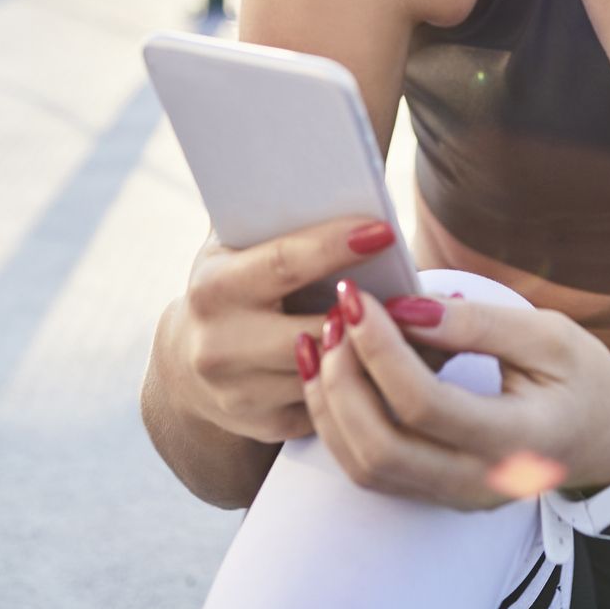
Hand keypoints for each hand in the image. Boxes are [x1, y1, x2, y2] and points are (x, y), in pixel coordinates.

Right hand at [167, 214, 404, 445]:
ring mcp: (239, 392)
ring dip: (378, 354)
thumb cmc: (233, 286)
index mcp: (214, 287)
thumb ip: (276, 222)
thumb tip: (343, 182)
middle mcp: (218, 344)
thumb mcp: (235, 249)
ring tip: (425, 327)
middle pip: (315, 330)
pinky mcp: (263, 426)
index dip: (336, 246)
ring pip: (328, 373)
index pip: (283, 263)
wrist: (184, 363)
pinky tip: (399, 365)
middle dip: (370, 313)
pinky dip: (366, 386)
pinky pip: (330, 407)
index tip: (383, 231)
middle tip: (423, 293)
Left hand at [300, 280, 609, 510]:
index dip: (382, 349)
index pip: (426, 405)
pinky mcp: (433, 494)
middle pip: (382, 447)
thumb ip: (479, 324)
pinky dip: (338, 422)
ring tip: (325, 339)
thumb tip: (407, 307)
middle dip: (345, 378)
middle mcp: (480, 482)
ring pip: (365, 466)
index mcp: (519, 441)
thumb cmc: (581, 378)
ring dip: (332, 401)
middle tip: (335, 317)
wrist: (603, 436)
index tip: (359, 298)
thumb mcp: (548, 336)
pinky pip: (369, 469)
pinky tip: (331, 371)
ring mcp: (453, 497)